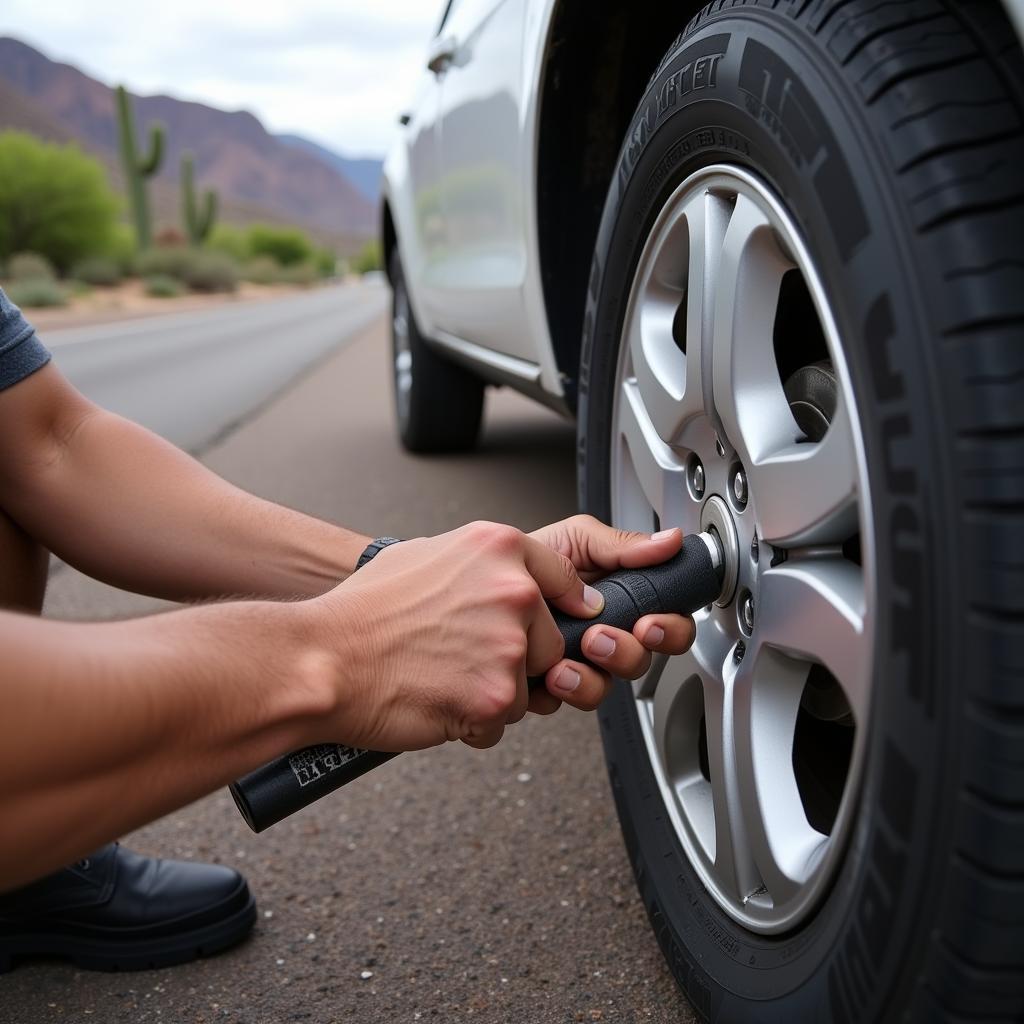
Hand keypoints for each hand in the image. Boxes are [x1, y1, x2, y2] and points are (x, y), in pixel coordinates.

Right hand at [310, 521, 606, 751]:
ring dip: (492, 692)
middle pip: (550, 643)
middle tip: (461, 656)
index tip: (572, 616)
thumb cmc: (364, 612)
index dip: (565, 605)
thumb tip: (518, 577)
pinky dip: (472, 723)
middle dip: (516, 658)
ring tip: (441, 677)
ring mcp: (508, 646)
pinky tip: (435, 700)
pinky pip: (501, 722)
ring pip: (528, 687)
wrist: (325, 660)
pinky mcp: (495, 696)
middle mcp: (513, 591)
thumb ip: (484, 563)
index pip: (565, 579)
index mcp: (498, 548)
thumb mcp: (427, 554)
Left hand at [527, 515, 695, 715]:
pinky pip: (566, 701)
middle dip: (626, 654)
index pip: (667, 624)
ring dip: (590, 678)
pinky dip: (556, 691)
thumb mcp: (575, 540)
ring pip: (606, 687)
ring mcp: (579, 663)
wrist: (474, 584)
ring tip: (564, 662)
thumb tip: (669, 542)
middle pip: (642, 661)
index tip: (651, 625)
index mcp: (622, 602)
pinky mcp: (550, 685)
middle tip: (600, 639)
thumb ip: (622, 545)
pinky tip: (543, 676)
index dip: (669, 629)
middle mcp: (605, 635)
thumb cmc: (525, 560)